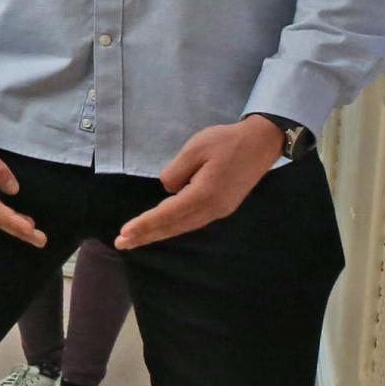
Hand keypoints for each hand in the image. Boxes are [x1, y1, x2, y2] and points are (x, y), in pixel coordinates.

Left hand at [115, 116, 282, 249]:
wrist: (262, 142)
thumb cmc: (227, 141)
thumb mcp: (195, 148)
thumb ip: (176, 171)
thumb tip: (169, 189)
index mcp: (205, 194)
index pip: (167, 214)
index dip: (145, 224)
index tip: (124, 233)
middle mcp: (213, 208)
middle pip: (174, 226)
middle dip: (146, 235)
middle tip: (121, 244)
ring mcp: (220, 210)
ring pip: (183, 227)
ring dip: (158, 233)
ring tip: (136, 240)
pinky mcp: (223, 207)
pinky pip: (192, 222)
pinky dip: (174, 227)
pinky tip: (162, 229)